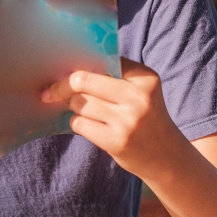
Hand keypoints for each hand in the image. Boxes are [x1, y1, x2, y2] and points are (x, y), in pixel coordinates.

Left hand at [40, 58, 187, 181]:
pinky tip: (89, 126)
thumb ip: (112, 76)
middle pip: (82, 80)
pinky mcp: (117, 141)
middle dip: (62, 85)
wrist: (166, 156)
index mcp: (144, 77)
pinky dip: (77, 123)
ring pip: (79, 103)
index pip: (101, 60)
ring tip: (86, 112)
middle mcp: (138, 97)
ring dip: (74, 107)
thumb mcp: (139, 91)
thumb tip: (68, 68)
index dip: (78, 65)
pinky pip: (79, 123)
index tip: (62, 68)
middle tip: (50, 91)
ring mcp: (128, 120)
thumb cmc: (144, 117)